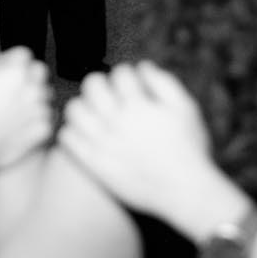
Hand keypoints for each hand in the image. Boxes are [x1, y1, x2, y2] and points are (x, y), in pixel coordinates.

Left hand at [59, 61, 237, 236]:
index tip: (130, 84)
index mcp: (140, 105)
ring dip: (84, 105)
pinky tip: (88, 134)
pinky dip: (73, 131)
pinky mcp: (94, 163)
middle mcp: (117, 121)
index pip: (120, 73)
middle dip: (101, 83)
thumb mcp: (186, 109)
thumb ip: (164, 82)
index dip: (126, 74)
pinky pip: (67, 138)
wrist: (184, 191)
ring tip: (94, 113)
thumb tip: (142, 66)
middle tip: (108, 94)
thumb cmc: (189, 148)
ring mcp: (103, 143)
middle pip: (92, 84)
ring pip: (74, 109)